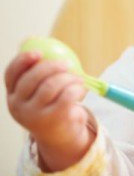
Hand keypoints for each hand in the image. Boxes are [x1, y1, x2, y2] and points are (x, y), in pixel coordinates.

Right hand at [5, 51, 93, 170]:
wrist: (61, 135)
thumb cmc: (52, 104)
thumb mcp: (40, 90)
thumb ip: (38, 70)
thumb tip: (32, 39)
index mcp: (13, 95)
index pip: (11, 74)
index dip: (22, 61)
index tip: (38, 52)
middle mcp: (18, 106)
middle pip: (32, 79)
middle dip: (52, 66)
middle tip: (67, 64)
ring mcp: (33, 115)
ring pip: (51, 86)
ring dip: (69, 78)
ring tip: (78, 79)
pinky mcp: (51, 120)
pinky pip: (66, 96)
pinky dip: (77, 88)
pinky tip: (81, 90)